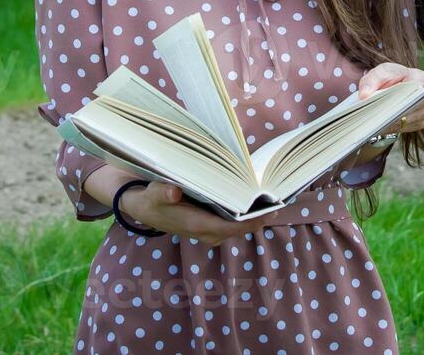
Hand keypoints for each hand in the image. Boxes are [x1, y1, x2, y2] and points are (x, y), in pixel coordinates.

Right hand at [122, 180, 267, 244]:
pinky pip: (235, 221)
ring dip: (255, 214)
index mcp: (197, 226)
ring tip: (274, 196)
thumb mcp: (152, 194)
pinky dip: (247, 212)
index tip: (272, 210)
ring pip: (240, 225)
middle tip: (280, 198)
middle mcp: (207, 232)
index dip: (253, 221)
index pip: (232, 228)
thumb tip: (174, 191)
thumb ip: (162, 193)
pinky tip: (257, 198)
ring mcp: (210, 230)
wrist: (143, 208)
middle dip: (260, 216)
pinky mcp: (211, 224)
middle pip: (241, 228)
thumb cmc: (149, 200)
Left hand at [356, 62, 423, 133]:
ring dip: (390, 120)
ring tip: (374, 120)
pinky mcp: (420, 123)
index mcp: (420, 78)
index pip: (416, 86)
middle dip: (392, 109)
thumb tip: (364, 95)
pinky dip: (391, 127)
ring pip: (407, 119)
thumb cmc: (389, 78)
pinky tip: (380, 125)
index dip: (400, 93)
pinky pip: (405, 128)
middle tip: (374, 114)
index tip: (385, 98)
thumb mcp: (378, 73)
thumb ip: (370, 81)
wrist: (393, 89)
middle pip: (412, 105)